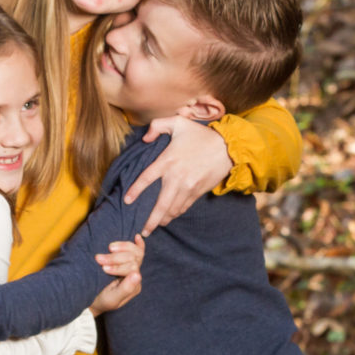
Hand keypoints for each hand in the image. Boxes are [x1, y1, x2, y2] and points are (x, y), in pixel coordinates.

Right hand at [90, 235, 144, 315]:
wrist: (93, 300)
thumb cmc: (102, 301)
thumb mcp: (112, 299)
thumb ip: (126, 288)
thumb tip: (138, 274)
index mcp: (134, 285)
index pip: (132, 268)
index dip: (117, 266)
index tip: (103, 268)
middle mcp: (135, 275)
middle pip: (132, 258)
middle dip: (114, 257)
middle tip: (98, 258)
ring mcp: (131, 267)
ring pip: (134, 252)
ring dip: (120, 248)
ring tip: (107, 247)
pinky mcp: (125, 261)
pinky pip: (137, 250)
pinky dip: (138, 244)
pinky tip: (137, 236)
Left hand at [123, 115, 232, 233]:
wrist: (227, 147)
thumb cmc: (201, 134)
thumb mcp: (178, 122)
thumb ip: (157, 126)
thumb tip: (145, 138)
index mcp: (168, 161)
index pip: (146, 178)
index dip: (135, 191)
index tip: (126, 201)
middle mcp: (177, 177)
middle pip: (160, 204)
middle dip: (151, 220)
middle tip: (142, 231)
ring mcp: (188, 187)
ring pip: (173, 209)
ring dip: (163, 220)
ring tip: (154, 226)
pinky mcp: (198, 192)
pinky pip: (184, 207)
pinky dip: (175, 214)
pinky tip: (170, 217)